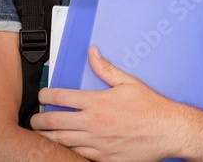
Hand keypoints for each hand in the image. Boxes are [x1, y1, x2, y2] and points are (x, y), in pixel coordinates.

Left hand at [34, 47, 188, 161]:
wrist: (168, 131)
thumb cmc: (151, 107)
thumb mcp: (129, 82)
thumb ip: (106, 69)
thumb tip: (92, 53)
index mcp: (98, 102)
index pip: (61, 98)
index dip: (46, 95)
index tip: (42, 95)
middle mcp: (93, 123)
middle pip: (54, 123)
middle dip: (39, 121)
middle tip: (34, 119)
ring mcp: (96, 143)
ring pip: (61, 142)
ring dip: (48, 138)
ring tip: (43, 134)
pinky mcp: (102, 158)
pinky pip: (76, 156)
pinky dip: (66, 151)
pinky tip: (64, 147)